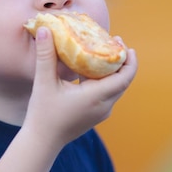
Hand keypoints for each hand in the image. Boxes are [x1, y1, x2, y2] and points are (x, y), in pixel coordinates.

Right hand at [24, 27, 136, 151]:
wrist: (42, 142)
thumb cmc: (43, 114)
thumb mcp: (44, 82)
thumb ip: (46, 55)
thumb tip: (46, 29)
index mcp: (96, 97)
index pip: (124, 78)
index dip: (129, 60)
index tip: (124, 44)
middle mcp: (104, 106)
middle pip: (122, 81)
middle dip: (122, 61)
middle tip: (114, 42)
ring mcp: (100, 113)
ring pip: (114, 88)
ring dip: (113, 71)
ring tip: (103, 52)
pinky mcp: (94, 116)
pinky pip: (106, 95)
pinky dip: (104, 81)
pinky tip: (91, 71)